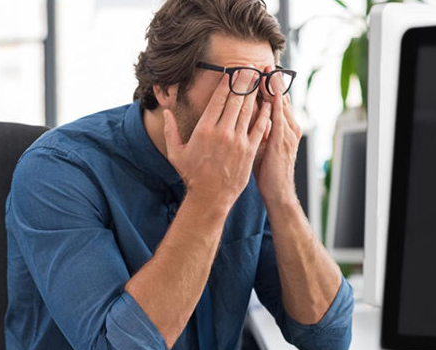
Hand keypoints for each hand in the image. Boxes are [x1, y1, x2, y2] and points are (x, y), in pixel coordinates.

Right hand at [163, 70, 271, 209]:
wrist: (210, 197)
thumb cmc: (192, 175)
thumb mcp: (176, 153)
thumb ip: (170, 130)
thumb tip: (166, 113)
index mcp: (204, 129)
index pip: (218, 99)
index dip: (227, 83)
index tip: (232, 71)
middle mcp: (222, 131)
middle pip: (236, 100)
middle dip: (244, 81)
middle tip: (250, 67)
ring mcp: (238, 141)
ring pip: (248, 111)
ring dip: (255, 93)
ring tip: (260, 79)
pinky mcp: (249, 151)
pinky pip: (259, 128)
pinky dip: (265, 114)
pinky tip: (269, 104)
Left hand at [254, 70, 301, 206]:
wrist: (278, 192)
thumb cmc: (269, 172)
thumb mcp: (264, 147)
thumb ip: (259, 131)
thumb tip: (247, 118)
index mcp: (285, 128)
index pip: (276, 101)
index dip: (269, 85)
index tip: (259, 71)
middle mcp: (289, 126)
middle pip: (280, 97)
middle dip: (272, 79)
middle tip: (262, 62)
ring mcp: (288, 132)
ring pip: (280, 102)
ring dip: (273, 85)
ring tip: (265, 68)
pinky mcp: (282, 139)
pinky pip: (277, 115)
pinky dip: (273, 100)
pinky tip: (267, 89)